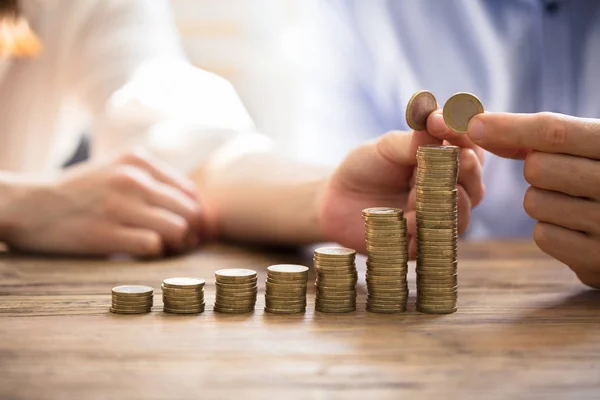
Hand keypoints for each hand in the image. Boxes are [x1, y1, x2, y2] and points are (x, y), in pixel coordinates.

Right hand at [1, 149, 204, 256]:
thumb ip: (154, 183)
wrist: (29, 204)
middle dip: (192, 232)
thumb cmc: (81, 192)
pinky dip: (154, 254)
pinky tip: (142, 253)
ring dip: (176, 245)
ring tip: (164, 249)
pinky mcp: (104, 232)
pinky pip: (152, 246)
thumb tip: (199, 213)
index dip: (197, 215)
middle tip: (182, 244)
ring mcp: (119, 205)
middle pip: (190, 211)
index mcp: (138, 160)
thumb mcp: (117, 170)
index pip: (191, 192)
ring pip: (178, 228)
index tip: (191, 229)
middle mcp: (132, 178)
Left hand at [318, 117, 484, 257]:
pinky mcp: (419, 247)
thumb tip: (438, 118)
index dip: (462, 136)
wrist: (335, 197)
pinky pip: (432, 242)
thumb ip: (415, 139)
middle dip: (464, 171)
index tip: (439, 121)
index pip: (472, 152)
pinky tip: (409, 219)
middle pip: (474, 188)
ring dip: (444, 202)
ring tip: (419, 190)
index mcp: (448, 166)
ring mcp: (436, 222)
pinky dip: (424, 229)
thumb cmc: (366, 166)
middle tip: (453, 158)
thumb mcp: (388, 147)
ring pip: (460, 218)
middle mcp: (450, 195)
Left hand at [463, 111, 599, 287]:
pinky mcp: (597, 258)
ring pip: (534, 203)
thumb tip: (477, 127)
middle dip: (534, 169)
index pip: (554, 131)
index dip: (508, 127)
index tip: (473, 125)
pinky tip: (577, 228)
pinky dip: (551, 231)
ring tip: (575, 203)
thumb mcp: (585, 150)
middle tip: (562, 176)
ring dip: (542, 201)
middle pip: (537, 168)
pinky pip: (543, 236)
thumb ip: (539, 138)